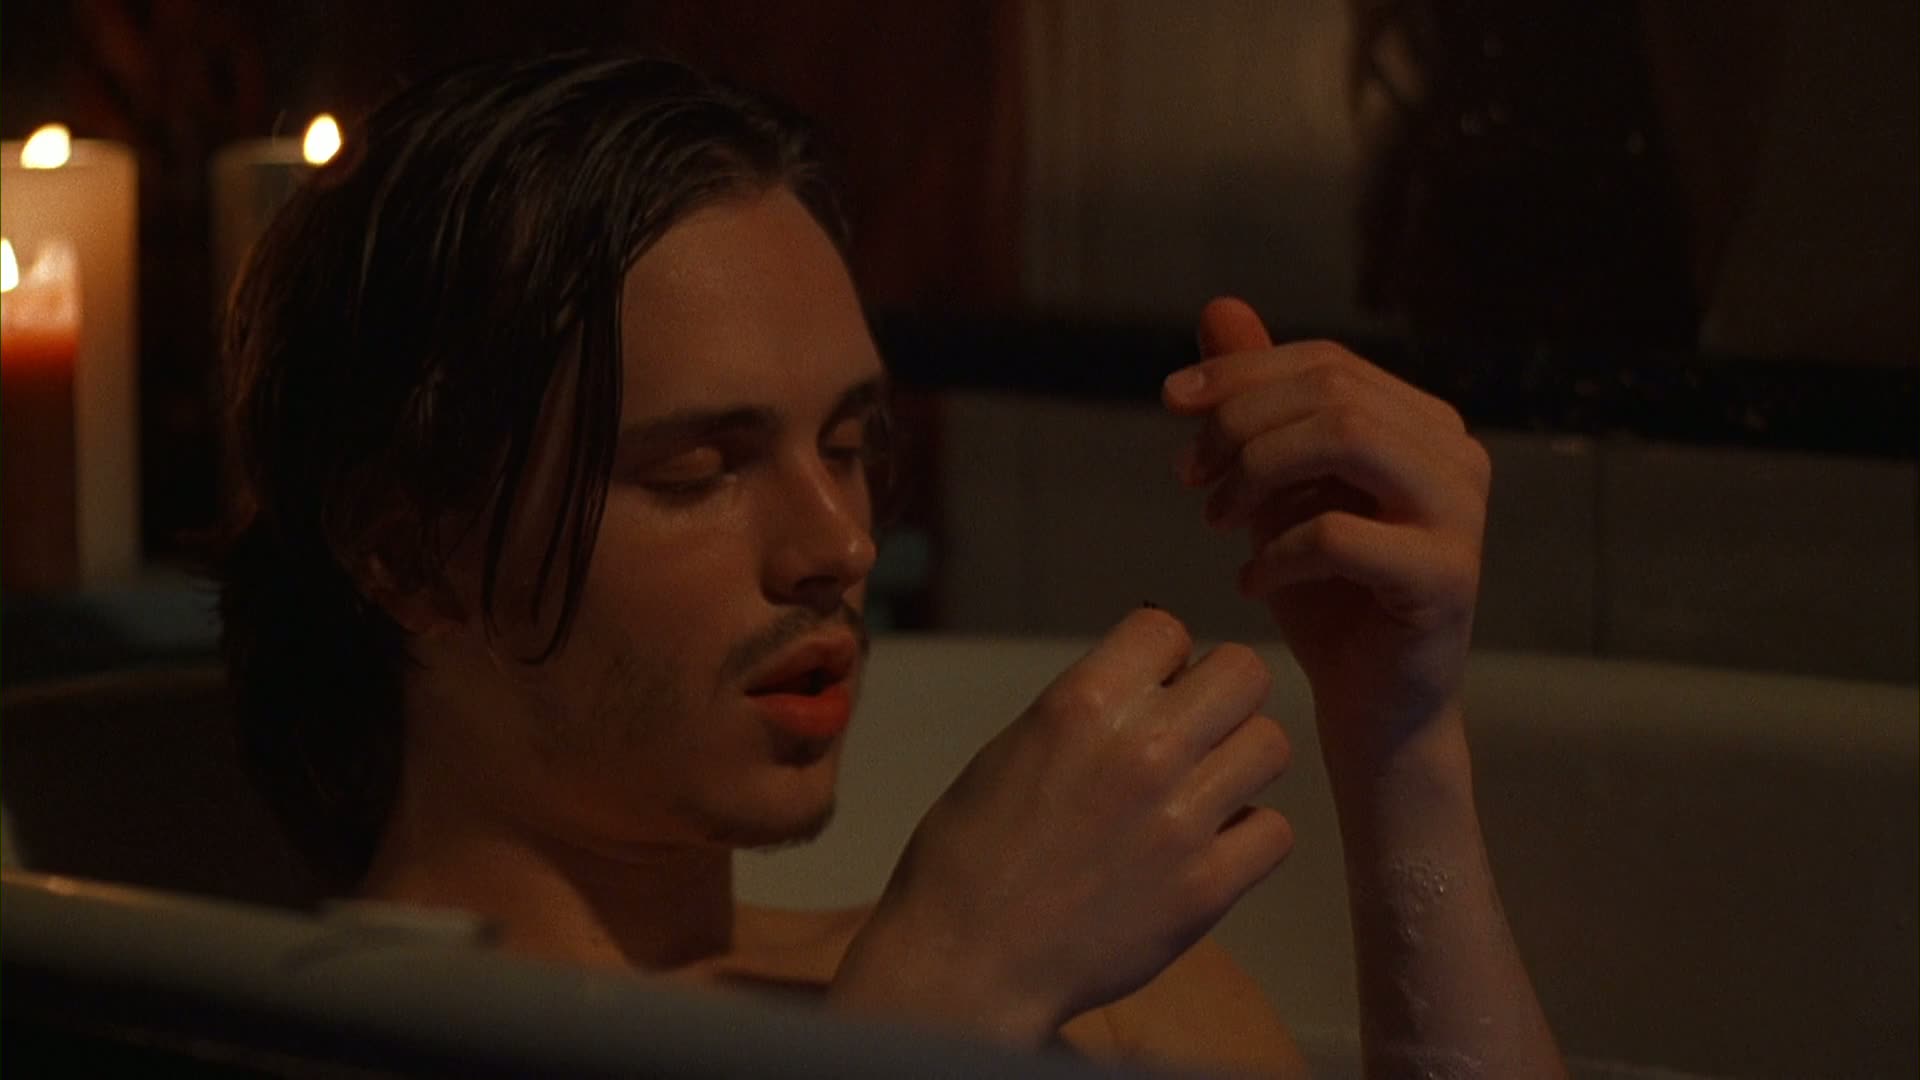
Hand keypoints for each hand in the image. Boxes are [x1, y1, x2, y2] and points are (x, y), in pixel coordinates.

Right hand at [832, 608, 1292, 1042]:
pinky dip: (1248, 836)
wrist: (965, 962)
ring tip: (1204, 788)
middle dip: (1222, 692)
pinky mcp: (1208, 887)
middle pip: (1244, 672)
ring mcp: (1183, 820)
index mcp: (1083, 704)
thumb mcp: (1013, 748)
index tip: (1153, 684)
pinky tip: (1210, 847)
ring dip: (1241, 760)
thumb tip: (1148, 684)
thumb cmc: (968, 857)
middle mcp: (1144, 749)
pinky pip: (1275, 831)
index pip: (1168, 626)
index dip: (1163, 655)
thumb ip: (1087, 710)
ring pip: (1272, 745)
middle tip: (1196, 727)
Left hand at [1162, 297, 1490, 765]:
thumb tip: (1220, 307)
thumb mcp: (1276, 490)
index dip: (1241, 371)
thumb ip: (1258, 404)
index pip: (1326, 363)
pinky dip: (1277, 552)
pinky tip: (1250, 581)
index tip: (1171, 402)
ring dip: (1258, 472)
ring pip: (1345, 438)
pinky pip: (1340, 534)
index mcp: (1422, 423)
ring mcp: (1460, 516)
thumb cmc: (1327, 599)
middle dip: (1240, 422)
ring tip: (1215, 520)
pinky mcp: (1446, 579)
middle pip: (1332, 391)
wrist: (1374, 709)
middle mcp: (1456, 455)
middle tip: (1188, 476)